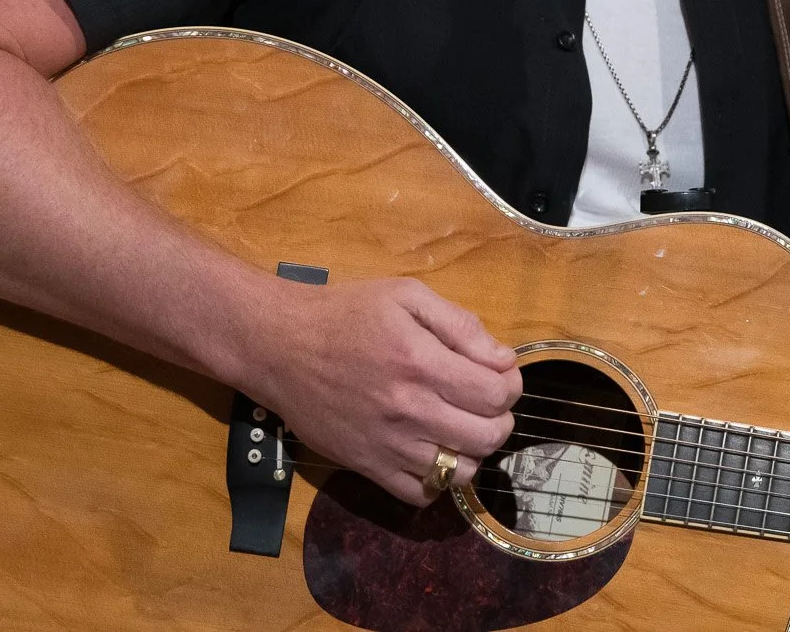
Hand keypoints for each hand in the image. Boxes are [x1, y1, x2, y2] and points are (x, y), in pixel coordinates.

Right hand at [243, 276, 523, 505]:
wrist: (279, 346)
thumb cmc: (345, 313)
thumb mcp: (406, 295)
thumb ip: (460, 324)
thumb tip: (502, 359)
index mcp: (422, 363)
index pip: (496, 394)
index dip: (510, 385)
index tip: (500, 375)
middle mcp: (408, 410)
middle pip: (487, 437)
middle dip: (500, 419)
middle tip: (484, 402)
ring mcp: (387, 445)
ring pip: (459, 472)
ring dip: (472, 451)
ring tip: (459, 427)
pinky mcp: (365, 467)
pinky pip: (419, 494)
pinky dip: (436, 480)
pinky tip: (431, 451)